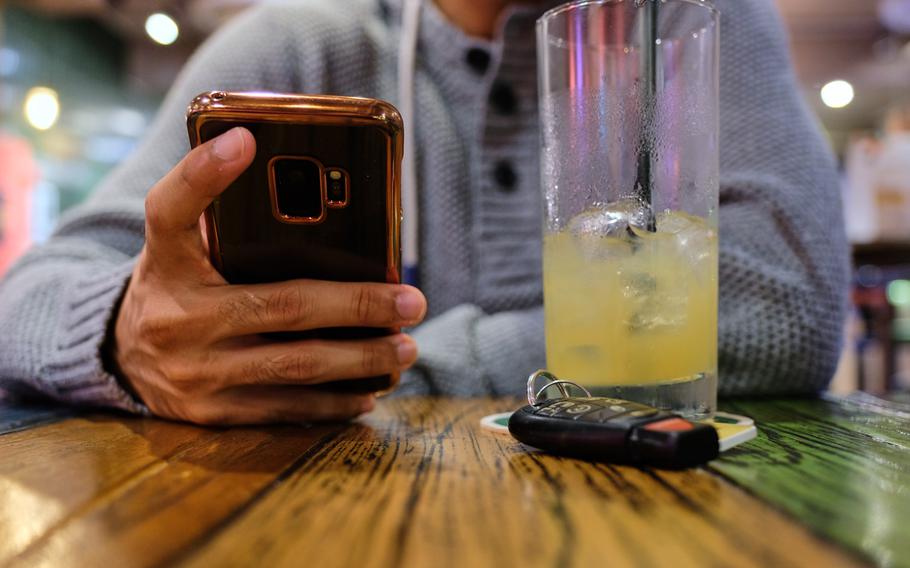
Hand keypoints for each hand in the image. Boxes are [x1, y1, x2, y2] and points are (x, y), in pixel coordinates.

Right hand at [110, 127, 426, 424]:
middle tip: (411, 302)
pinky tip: (370, 391)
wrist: (121, 355)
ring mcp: (195, 372)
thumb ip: (222, 215)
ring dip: (362, 359)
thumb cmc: (176, 284)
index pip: (173, 209)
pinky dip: (333, 402)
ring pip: (295, 366)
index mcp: (168, 261)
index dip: (206, 173)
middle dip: (358, 305)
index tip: (246, 139)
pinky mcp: (212, 413)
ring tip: (406, 347)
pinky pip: (285, 408)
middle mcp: (178, 317)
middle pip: (282, 306)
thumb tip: (306, 190)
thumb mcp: (181, 245)